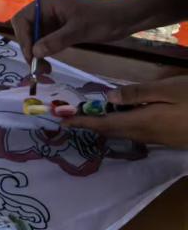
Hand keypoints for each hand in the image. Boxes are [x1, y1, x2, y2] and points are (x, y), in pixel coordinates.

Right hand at [10, 0, 133, 60]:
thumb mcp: (79, 30)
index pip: (22, 20)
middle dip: (28, 48)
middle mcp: (44, 11)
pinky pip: (43, 42)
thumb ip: (56, 40)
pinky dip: (43, 54)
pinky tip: (48, 64)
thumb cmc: (103, 19)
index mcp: (46, 3)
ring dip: (35, 54)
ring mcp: (51, 20)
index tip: (31, 56)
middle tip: (36, 67)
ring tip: (43, 70)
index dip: (23, 38)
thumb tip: (34, 53)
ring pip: (33, 38)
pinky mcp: (58, 30)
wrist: (124, 18)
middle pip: (25, 30)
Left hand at [60, 76, 187, 146]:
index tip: (61, 121)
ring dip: (105, 127)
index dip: (81, 123)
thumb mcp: (168, 90)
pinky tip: (122, 117)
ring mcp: (159, 139)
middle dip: (89, 125)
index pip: (103, 124)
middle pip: (111, 131)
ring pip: (124, 133)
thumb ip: (137, 93)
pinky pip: (137, 133)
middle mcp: (146, 135)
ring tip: (89, 117)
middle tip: (70, 118)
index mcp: (141, 122)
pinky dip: (122, 126)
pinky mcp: (169, 139)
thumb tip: (108, 96)